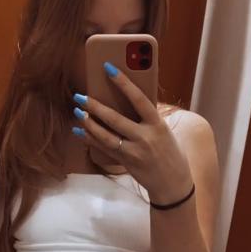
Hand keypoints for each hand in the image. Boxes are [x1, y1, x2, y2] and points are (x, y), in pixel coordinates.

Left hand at [72, 62, 192, 202]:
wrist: (173, 183)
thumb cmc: (170, 152)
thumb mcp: (164, 131)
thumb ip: (148, 117)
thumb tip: (126, 98)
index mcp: (157, 124)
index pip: (139, 99)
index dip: (123, 82)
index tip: (108, 68)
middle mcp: (146, 138)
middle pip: (115, 119)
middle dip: (95, 106)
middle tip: (80, 95)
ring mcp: (134, 152)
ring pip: (106, 136)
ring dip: (89, 123)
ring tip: (77, 111)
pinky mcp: (126, 163)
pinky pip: (104, 148)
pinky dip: (90, 139)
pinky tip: (80, 130)